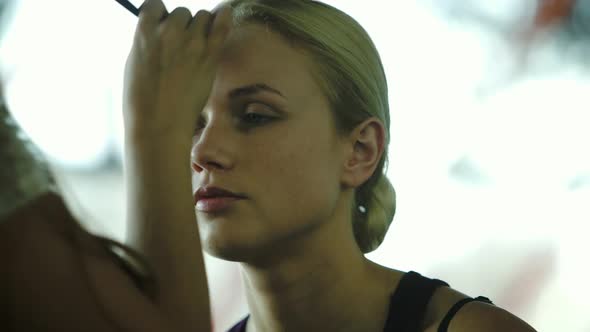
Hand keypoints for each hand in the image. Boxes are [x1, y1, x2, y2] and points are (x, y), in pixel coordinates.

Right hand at [123, 0, 231, 141]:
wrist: (160, 122)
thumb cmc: (142, 100)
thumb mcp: (134, 63)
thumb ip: (148, 42)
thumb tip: (159, 31)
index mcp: (144, 33)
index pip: (155, 5)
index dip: (160, 14)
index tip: (162, 25)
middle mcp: (169, 32)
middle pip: (182, 13)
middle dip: (181, 25)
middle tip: (179, 46)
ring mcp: (192, 43)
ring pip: (201, 17)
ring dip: (200, 27)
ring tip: (196, 46)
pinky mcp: (209, 55)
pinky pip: (221, 25)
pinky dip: (223, 17)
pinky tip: (224, 13)